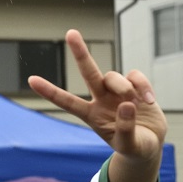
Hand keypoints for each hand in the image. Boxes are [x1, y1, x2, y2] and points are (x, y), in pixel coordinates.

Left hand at [27, 30, 165, 164]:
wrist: (151, 145)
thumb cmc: (135, 148)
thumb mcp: (129, 146)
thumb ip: (126, 128)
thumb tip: (127, 104)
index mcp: (91, 115)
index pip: (67, 102)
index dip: (50, 91)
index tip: (31, 80)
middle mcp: (101, 99)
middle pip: (88, 73)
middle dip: (80, 53)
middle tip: (71, 33)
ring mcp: (117, 91)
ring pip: (114, 76)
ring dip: (124, 88)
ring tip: (136, 104)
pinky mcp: (135, 86)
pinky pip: (135, 75)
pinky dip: (143, 86)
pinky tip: (149, 101)